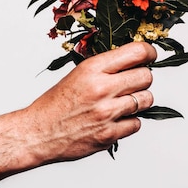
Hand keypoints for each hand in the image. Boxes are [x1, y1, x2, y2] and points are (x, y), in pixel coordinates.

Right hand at [20, 41, 155, 165]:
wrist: (38, 133)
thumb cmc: (56, 103)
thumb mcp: (78, 74)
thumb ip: (106, 66)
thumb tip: (136, 59)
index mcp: (92, 68)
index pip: (137, 52)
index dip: (149, 53)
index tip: (150, 56)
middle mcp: (102, 88)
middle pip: (146, 76)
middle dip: (143, 78)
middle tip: (133, 82)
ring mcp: (107, 113)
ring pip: (146, 100)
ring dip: (139, 100)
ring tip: (123, 102)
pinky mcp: (109, 135)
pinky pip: (137, 124)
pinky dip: (129, 122)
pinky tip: (115, 119)